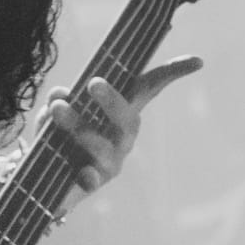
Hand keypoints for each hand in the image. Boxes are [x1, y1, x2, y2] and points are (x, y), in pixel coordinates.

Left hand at [47, 59, 199, 199]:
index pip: (148, 88)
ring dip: (79, 126)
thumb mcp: (55, 112)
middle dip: (112, 100)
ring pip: (102, 145)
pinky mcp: (92, 184)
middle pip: (127, 119)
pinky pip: (92, 180)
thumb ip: (59, 100)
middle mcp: (122, 137)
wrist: (46, 180)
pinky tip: (82, 172)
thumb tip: (60, 95)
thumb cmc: (60, 136)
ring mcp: (110, 162)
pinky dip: (87, 175)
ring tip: (56, 109)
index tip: (197, 61)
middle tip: (94, 83)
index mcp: (121, 112)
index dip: (172, 73)